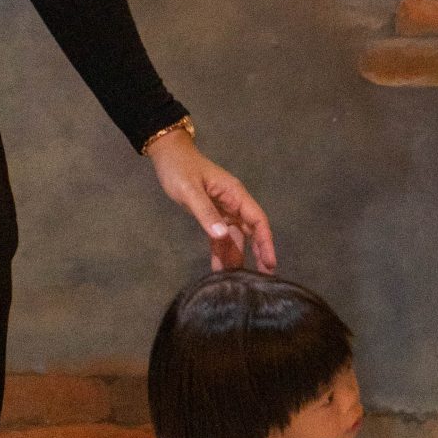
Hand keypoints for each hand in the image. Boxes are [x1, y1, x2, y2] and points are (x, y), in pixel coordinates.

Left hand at [146, 127, 275, 271]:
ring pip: (235, 238)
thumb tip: (222, 236)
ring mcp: (223, 211)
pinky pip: (220, 238)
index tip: (270, 264)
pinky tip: (219, 271)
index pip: (257, 220)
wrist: (167, 155)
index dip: (265, 242)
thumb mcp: (190, 190)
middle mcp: (234, 204)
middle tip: (262, 280)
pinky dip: (221, 253)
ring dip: (236, 257)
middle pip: (251, 232)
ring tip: (237, 282)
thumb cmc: (179, 169)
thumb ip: (205, 213)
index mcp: (235, 195)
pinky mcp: (211, 216)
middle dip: (257, 255)